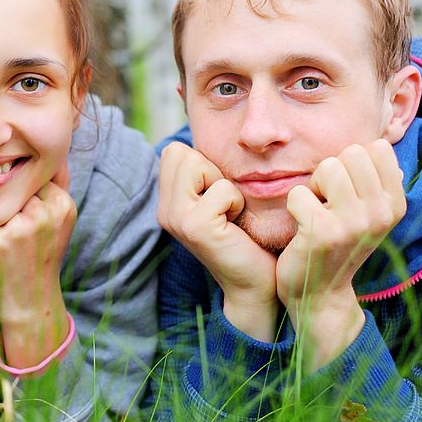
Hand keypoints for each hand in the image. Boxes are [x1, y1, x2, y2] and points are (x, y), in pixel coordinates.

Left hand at [0, 164, 74, 367]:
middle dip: (2, 193)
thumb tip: (43, 155)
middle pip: (13, 184)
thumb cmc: (40, 255)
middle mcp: (46, 212)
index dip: (17, 185)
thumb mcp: (56, 221)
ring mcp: (22, 226)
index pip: (32, 174)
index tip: (11, 198)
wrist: (31, 299)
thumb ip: (51, 188)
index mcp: (62, 204)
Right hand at [157, 142, 278, 340]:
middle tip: (224, 203)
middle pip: (178, 152)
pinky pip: (221, 188)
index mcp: (168, 203)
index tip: (218, 195)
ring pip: (194, 162)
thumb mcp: (220, 200)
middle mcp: (165, 211)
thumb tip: (212, 137)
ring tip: (229, 212)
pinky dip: (235, 200)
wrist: (257, 284)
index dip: (203, 164)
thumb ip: (206, 176)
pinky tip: (236, 223)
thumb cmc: (247, 238)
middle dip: (210, 169)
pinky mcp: (196, 227)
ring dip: (222, 184)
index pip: (173, 151)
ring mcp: (176, 218)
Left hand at [276, 140, 405, 370]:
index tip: (347, 192)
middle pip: (351, 153)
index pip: (377, 147)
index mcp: (396, 203)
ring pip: (328, 166)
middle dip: (331, 172)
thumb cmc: (339, 242)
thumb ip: (376, 177)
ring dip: (313, 186)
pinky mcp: (323, 232)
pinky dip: (294, 206)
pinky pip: (299, 192)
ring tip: (316, 211)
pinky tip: (302, 228)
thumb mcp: (369, 211)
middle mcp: (382, 213)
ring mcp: (354, 223)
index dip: (353, 163)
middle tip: (328, 202)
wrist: (320, 293)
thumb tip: (380, 139)